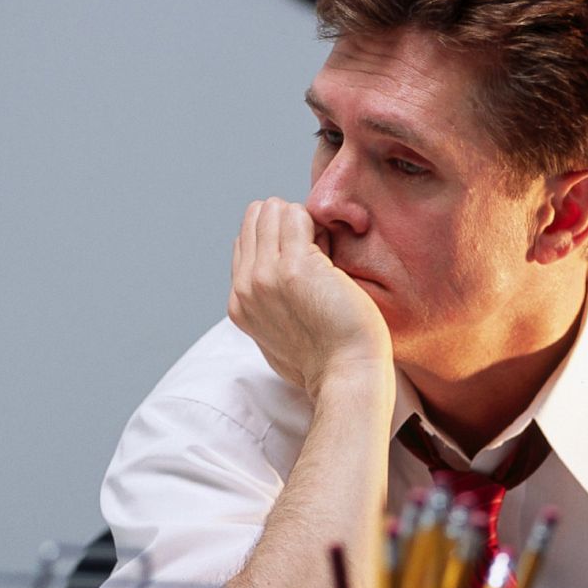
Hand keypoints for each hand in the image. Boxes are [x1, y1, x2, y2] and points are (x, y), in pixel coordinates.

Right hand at [229, 198, 392, 397]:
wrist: (347, 376)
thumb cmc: (329, 361)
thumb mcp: (280, 337)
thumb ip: (271, 309)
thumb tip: (280, 290)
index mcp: (240, 303)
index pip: (245, 243)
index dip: (278, 240)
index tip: (307, 258)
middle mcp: (246, 287)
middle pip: (254, 219)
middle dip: (288, 223)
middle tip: (320, 250)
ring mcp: (266, 275)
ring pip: (271, 211)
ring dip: (303, 221)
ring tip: (327, 251)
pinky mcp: (294, 267)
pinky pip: (297, 216)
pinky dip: (319, 224)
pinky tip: (334, 252)